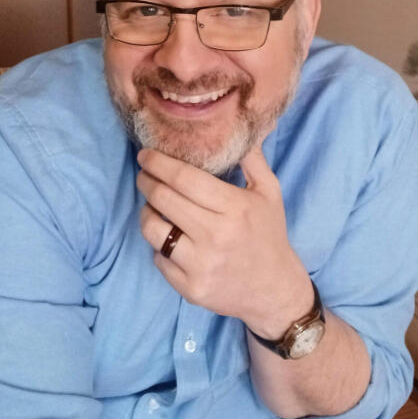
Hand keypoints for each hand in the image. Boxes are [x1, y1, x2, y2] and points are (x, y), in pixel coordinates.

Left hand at [137, 147, 312, 337]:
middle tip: (143, 174)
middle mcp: (215, 236)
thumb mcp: (269, 192)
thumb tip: (237, 128)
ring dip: (146, 212)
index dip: (159, 163)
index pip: (185, 178)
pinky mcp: (190, 289)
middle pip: (164, 199)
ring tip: (151, 204)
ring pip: (153, 230)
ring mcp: (200, 265)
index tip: (145, 155)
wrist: (273, 290)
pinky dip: (158, 244)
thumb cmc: (269, 234)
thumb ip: (252, 159)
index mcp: (234, 208)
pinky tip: (167, 235)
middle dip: (147, 181)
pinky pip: (158, 258)